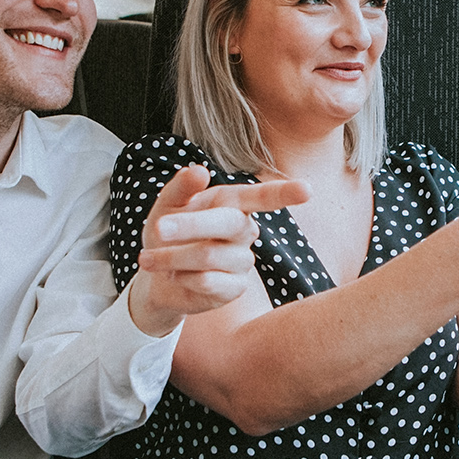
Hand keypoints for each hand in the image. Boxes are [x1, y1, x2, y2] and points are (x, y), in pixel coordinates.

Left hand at [128, 164, 310, 335]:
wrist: (154, 278)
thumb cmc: (165, 235)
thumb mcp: (165, 206)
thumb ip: (180, 188)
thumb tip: (199, 170)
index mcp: (232, 204)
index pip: (262, 197)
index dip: (284, 193)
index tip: (308, 190)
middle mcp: (243, 231)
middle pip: (228, 224)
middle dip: (190, 225)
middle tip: (159, 228)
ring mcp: (242, 261)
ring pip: (211, 255)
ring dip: (173, 256)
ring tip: (150, 258)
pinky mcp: (234, 288)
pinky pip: (209, 281)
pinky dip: (182, 277)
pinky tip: (174, 276)